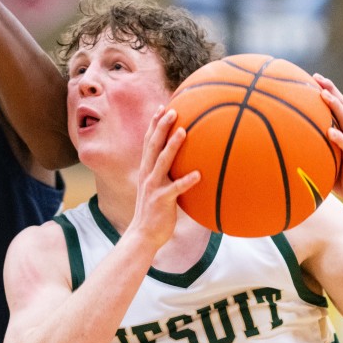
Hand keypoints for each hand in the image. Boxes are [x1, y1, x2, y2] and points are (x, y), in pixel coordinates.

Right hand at [128, 107, 200, 249]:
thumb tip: (184, 164)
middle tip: (173, 110)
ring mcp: (153, 187)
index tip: (162, 107)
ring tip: (184, 131)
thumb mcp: (158, 188)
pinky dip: (186, 181)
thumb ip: (166, 174)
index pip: (148, 142)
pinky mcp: (161, 201)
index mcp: (146, 170)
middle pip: (153, 145)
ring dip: (173, 146)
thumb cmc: (155, 211)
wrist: (143, 235)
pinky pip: (175, 189)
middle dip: (162, 126)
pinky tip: (199, 174)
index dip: (154, 124)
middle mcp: (147, 174)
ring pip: (162, 162)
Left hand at [314, 74, 342, 210]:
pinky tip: (331, 132)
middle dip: (330, 90)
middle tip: (317, 78)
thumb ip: (311, 148)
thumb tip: (285, 145)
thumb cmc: (341, 178)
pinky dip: (340, 138)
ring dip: (335, 107)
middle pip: (342, 105)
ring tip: (324, 96)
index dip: (326, 90)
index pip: (336, 105)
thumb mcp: (324, 158)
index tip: (313, 77)